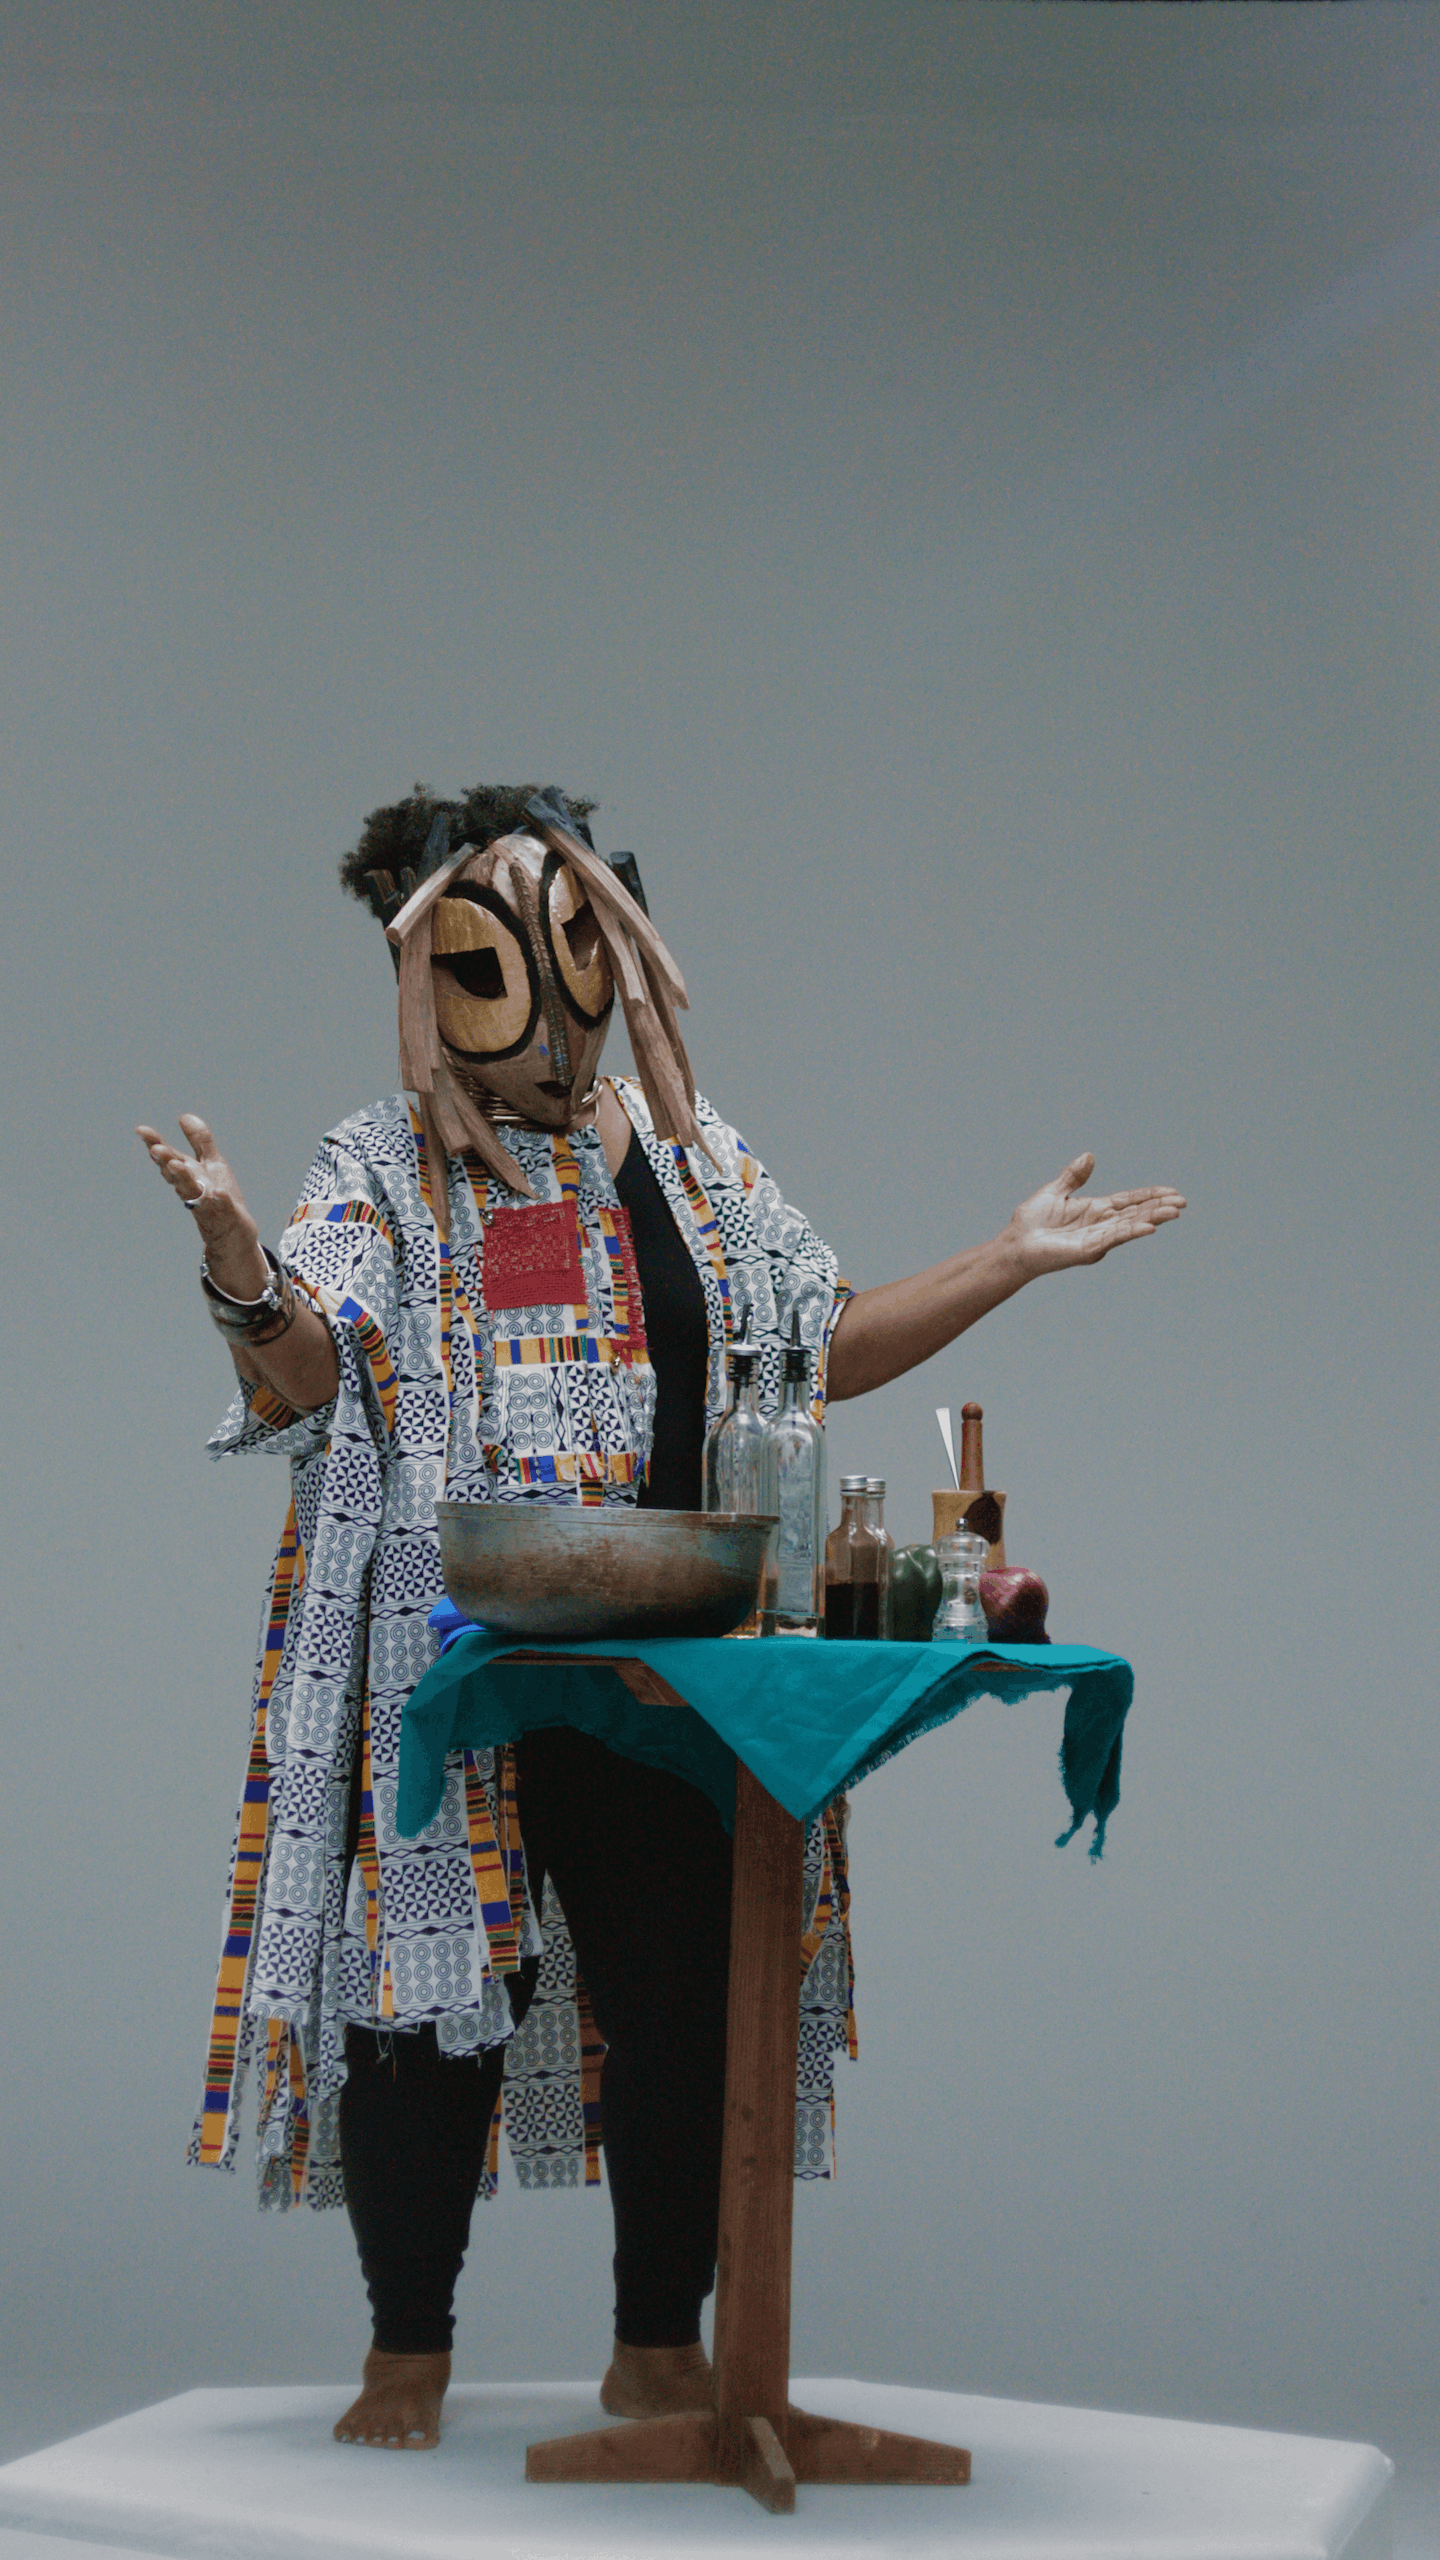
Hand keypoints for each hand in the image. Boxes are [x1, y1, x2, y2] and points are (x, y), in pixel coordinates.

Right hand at [135, 1113, 267, 1298]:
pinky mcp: (224, 1216)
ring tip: (178, 1165)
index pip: (168, 1157)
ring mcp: (206, 1203)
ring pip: (191, 1191)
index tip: (141, 1130)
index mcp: (187, 1174)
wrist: (231, 1232)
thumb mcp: (210, 1163)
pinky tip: (219, 1193)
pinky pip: (221, 1208)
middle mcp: (191, 1189)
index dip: (155, 1144)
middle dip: (166, 1161)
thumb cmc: (217, 1196)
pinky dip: (219, 1201)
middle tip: (157, 1149)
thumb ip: (199, 1141)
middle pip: (175, 1174)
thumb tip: (184, 1116)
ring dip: (184, 1178)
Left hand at [1005, 1153, 1185, 1278]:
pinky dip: (1131, 1232)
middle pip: (1136, 1214)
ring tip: (1174, 1212)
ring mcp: (1096, 1239)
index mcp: (1095, 1210)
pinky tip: (1149, 1228)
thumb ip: (1074, 1177)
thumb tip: (1089, 1155)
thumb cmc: (1030, 1223)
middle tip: (1182, 1202)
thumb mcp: (1055, 1192)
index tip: (1172, 1191)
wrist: (1014, 1244)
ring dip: (1152, 1219)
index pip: (1129, 1201)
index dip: (1150, 1196)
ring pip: (1130, 1226)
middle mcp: (1100, 1225)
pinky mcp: (1088, 1250)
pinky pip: (1113, 1239)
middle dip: (1159, 1207)